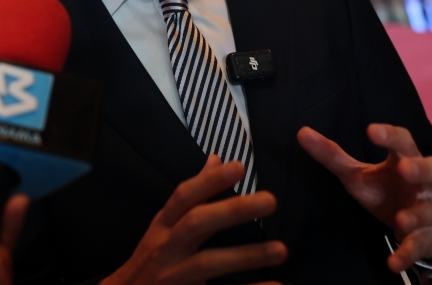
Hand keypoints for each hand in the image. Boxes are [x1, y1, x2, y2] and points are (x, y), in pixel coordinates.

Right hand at [103, 155, 286, 284]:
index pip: (184, 197)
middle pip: (197, 224)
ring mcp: (175, 276)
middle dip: (232, 211)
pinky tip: (275, 284)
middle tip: (269, 200)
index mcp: (162, 226)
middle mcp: (166, 248)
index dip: (210, 181)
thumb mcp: (164, 225)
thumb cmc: (151, 259)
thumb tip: (216, 160)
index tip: (238, 166)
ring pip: (208, 263)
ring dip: (246, 255)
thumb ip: (192, 196)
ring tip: (280, 250)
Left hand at [297, 124, 431, 273]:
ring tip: (401, 219)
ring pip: (428, 210)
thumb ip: (332, 154)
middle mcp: (422, 183)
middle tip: (405, 168)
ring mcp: (427, 209)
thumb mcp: (357, 173)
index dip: (390, 135)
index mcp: (404, 159)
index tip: (371, 130)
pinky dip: (406, 254)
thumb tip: (302, 132)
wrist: (418, 226)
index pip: (402, 141)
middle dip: (420, 169)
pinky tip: (393, 263)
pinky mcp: (424, 237)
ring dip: (415, 215)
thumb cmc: (386, 189)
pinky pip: (417, 245)